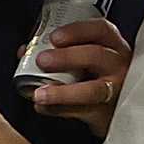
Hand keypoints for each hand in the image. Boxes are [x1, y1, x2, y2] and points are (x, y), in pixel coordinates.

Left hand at [25, 15, 132, 136]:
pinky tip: (43, 106)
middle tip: (42, 60)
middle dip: (66, 57)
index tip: (54, 36)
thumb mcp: (92, 60)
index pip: (100, 30)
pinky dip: (58, 109)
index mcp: (114, 47)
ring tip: (39, 93)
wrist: (118, 109)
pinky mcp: (105, 114)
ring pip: (92, 90)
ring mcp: (115, 91)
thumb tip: (25, 51)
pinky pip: (81, 112)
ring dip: (62, 91)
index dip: (77, 30)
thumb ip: (63, 53)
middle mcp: (118, 66)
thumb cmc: (100, 78)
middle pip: (96, 56)